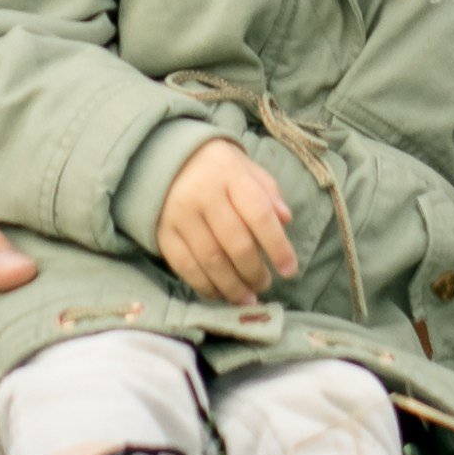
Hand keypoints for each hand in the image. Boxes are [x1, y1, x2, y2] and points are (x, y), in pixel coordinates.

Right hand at [155, 135, 297, 301]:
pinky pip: (185, 267)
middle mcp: (203, 193)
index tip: (290, 270)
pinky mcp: (163, 232)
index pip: (259, 213)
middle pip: (236, 243)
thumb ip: (268, 192)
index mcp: (230, 174)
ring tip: (247, 297)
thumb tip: (286, 220)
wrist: (164, 157)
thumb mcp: (245, 168)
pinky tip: (220, 294)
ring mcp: (180, 214)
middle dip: (255, 272)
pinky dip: (205, 287)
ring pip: (212, 261)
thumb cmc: (216, 167)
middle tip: (265, 284)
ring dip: (233, 286)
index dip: (278, 246)